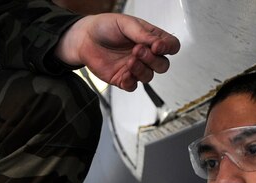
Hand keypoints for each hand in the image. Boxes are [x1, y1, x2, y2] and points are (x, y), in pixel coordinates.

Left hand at [54, 13, 179, 90]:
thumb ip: (142, 33)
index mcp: (150, 38)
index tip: (157, 46)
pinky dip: (130, 81)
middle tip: (137, 50)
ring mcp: (134, 68)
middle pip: (163, 65)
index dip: (168, 48)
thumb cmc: (105, 27)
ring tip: (129, 61)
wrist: (84, 38)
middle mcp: (145, 54)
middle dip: (152, 60)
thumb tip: (157, 42)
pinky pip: (133, 86)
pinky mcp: (123, 78)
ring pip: (149, 77)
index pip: (171, 46)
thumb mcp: (125, 23)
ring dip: (141, 70)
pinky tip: (124, 73)